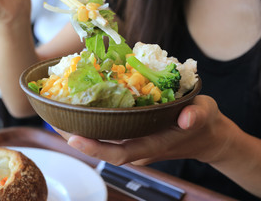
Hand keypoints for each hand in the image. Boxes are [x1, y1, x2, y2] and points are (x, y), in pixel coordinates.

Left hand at [56, 95, 237, 165]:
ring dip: (81, 131)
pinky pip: (110, 133)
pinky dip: (94, 124)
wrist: (206, 135)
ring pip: (104, 140)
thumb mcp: (206, 113)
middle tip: (54, 120)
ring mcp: (136, 142)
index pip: (120, 152)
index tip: (73, 137)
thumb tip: (186, 118)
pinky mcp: (135, 135)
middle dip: (78, 138)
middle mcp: (139, 147)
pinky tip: (83, 109)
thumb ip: (197, 115)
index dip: (96, 148)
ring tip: (60, 114)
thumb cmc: (205, 122)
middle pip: (104, 148)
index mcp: (152, 143)